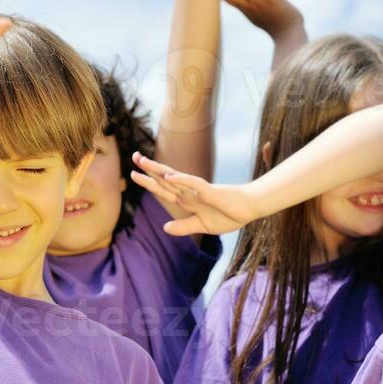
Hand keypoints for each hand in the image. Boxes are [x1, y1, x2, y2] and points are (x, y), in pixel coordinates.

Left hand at [131, 152, 255, 235]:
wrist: (249, 210)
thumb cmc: (228, 215)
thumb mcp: (201, 225)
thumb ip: (183, 226)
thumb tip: (164, 227)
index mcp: (187, 200)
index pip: (163, 189)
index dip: (148, 182)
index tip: (133, 174)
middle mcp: (189, 192)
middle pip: (164, 179)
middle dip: (148, 169)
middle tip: (134, 156)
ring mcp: (198, 190)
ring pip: (175, 177)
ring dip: (158, 169)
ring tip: (143, 160)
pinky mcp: (210, 191)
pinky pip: (194, 184)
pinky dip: (181, 179)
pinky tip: (169, 176)